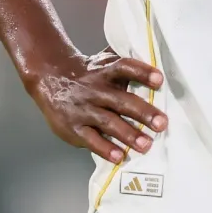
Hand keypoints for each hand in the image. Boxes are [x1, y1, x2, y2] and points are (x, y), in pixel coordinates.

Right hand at [24, 48, 166, 163]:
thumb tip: (154, 56)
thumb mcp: (103, 61)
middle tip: (162, 124)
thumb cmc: (87, 72)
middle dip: (143, 112)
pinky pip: (91, 139)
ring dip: (128, 134)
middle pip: (121, 100)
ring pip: (108, 122)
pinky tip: (119, 156)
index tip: (159, 79)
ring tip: (146, 145)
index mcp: (105, 72)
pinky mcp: (73, 127)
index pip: (124, 68)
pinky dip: (105, 148)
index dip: (141, 72)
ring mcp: (83, 110)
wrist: (49, 77)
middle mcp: (95, 90)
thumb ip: (126, 63)